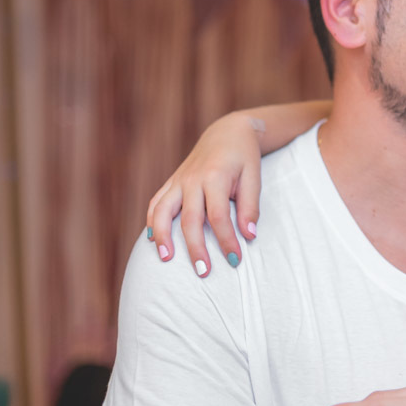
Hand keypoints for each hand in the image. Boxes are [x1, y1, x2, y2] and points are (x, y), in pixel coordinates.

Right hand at [146, 111, 263, 275]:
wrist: (228, 133)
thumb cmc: (244, 158)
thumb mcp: (254, 178)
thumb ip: (251, 207)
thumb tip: (249, 236)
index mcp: (216, 176)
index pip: (219, 216)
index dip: (226, 240)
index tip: (235, 260)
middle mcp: (192, 179)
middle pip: (190, 219)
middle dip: (196, 248)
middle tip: (204, 272)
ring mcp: (179, 180)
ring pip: (163, 211)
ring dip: (163, 236)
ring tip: (166, 259)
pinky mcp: (171, 182)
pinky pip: (156, 203)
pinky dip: (151, 221)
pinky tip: (152, 240)